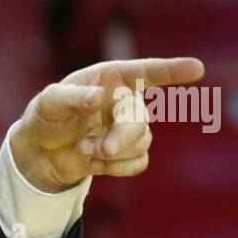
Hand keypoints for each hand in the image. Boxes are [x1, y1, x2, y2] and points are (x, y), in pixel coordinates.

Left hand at [10, 57, 204, 193]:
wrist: (41, 152)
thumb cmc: (46, 117)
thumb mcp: (49, 102)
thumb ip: (72, 97)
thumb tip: (99, 97)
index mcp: (111, 78)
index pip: (146, 71)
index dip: (171, 70)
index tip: (196, 68)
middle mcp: (126, 100)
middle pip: (141, 117)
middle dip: (123, 135)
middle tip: (104, 150)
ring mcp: (130, 128)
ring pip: (141, 142)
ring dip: (110, 152)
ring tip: (84, 148)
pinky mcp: (129, 153)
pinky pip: (139, 163)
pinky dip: (115, 168)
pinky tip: (94, 162)